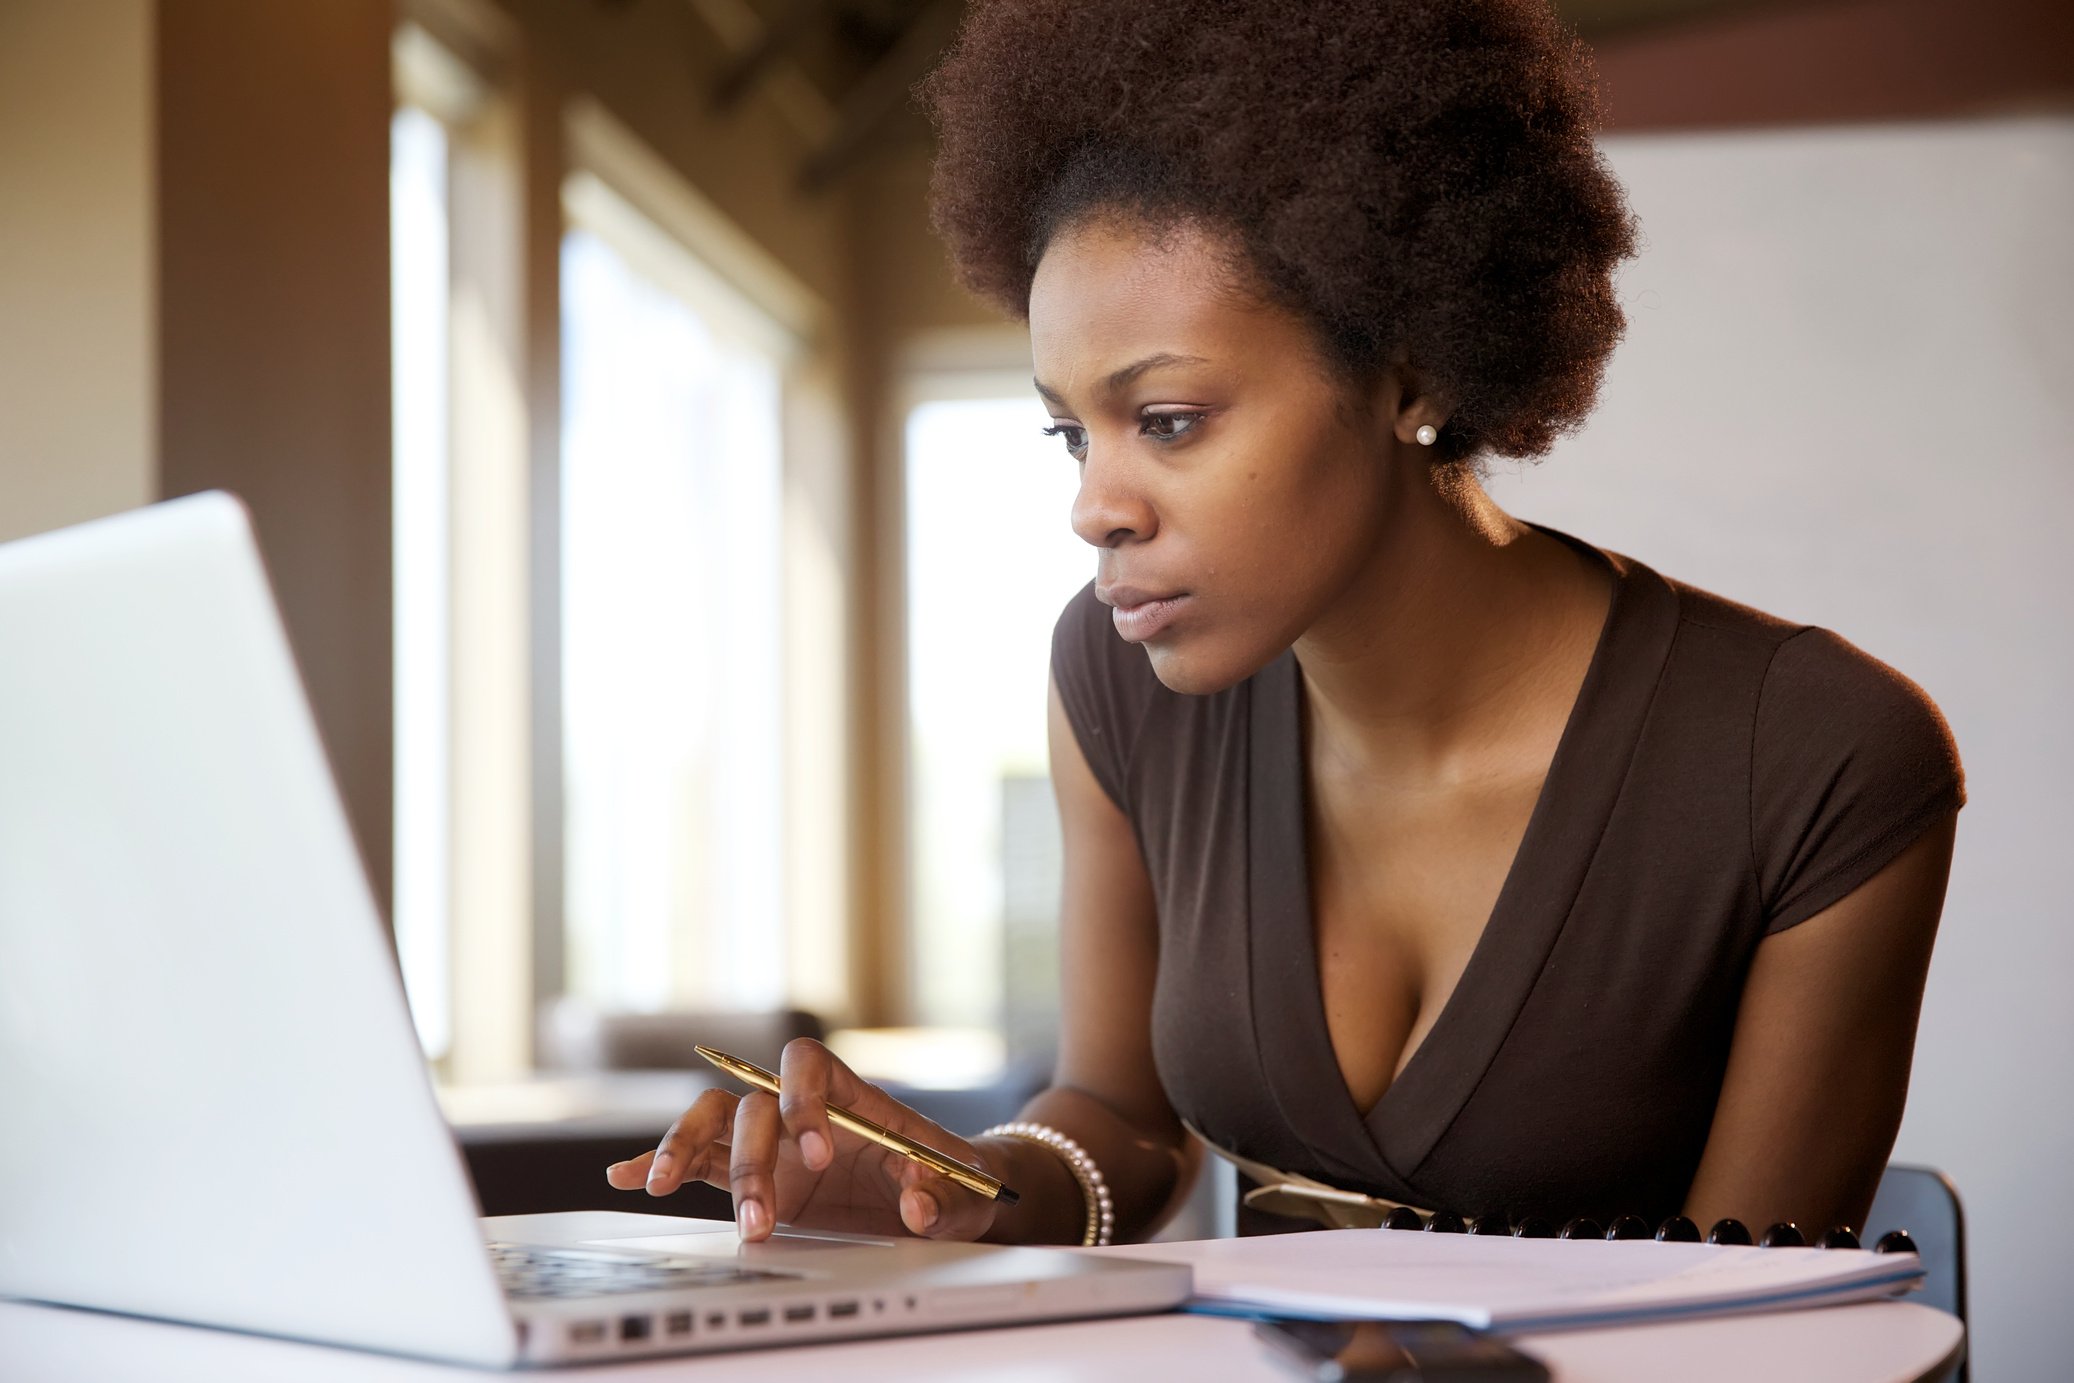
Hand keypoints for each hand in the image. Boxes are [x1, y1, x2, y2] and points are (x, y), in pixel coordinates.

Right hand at [604, 1038, 1002, 1243]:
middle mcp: (801, 1111)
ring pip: (711, 1123)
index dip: (803, 1099)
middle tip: (762, 1219)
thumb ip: (942, 1194)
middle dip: (750, 1162)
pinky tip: (622, 1177)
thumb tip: (918, 1204)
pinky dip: (657, 1164)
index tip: (819, 1154)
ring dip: (684, 1150)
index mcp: (850, 1096)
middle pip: (753, 1106)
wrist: (944, 1194)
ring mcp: (772, 1142)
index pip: (807, 1064)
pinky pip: (698, 1163)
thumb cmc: (952, 1177)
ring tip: (661, 1186)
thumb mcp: (961, 1188)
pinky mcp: (754, 1176)